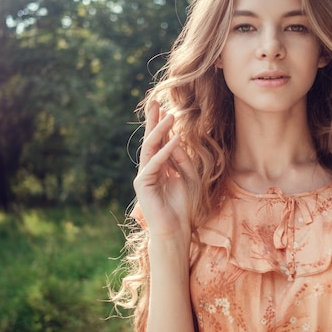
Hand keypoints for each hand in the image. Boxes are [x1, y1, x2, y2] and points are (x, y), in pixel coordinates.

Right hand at [133, 100, 195, 243]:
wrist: (175, 229)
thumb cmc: (182, 206)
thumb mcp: (188, 177)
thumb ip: (182, 159)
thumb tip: (177, 138)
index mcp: (159, 166)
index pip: (159, 142)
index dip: (161, 125)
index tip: (166, 108)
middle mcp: (149, 168)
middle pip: (150, 140)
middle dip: (153, 121)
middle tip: (156, 102)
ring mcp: (144, 175)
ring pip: (150, 148)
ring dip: (160, 131)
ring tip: (169, 116)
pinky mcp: (143, 184)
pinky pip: (155, 163)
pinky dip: (166, 151)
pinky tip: (175, 139)